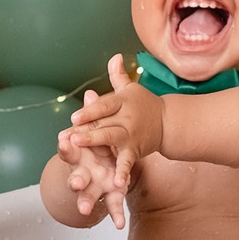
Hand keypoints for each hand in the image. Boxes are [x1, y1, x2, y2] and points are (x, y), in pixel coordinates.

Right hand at [57, 90, 127, 227]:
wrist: (100, 165)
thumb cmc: (94, 145)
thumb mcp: (96, 128)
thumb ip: (94, 114)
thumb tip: (91, 93)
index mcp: (80, 153)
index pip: (69, 148)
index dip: (66, 145)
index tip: (63, 140)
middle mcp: (83, 171)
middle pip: (76, 176)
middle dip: (74, 180)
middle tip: (73, 183)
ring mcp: (95, 185)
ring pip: (88, 196)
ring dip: (86, 203)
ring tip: (85, 210)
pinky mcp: (109, 195)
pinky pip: (112, 206)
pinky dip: (116, 216)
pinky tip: (120, 225)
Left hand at [63, 55, 163, 196]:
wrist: (168, 123)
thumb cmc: (144, 104)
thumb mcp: (131, 90)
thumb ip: (118, 76)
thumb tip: (115, 56)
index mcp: (123, 101)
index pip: (104, 105)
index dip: (90, 110)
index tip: (74, 116)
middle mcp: (127, 117)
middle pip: (104, 122)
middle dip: (87, 128)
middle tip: (70, 134)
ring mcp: (131, 135)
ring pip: (111, 138)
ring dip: (95, 141)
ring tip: (79, 145)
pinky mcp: (135, 150)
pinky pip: (127, 162)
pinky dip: (123, 172)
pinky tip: (117, 183)